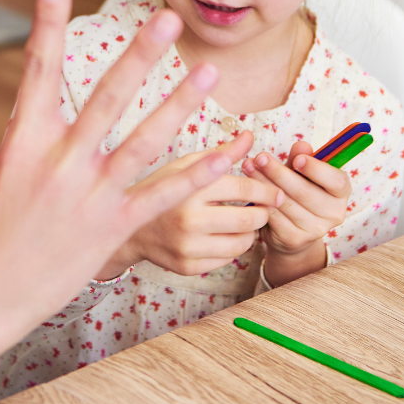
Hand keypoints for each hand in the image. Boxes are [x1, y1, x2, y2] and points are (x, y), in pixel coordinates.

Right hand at [0, 0, 250, 403]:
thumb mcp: (4, 167)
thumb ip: (32, 129)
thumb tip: (43, 91)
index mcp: (23, 139)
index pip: (38, 69)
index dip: (47, 22)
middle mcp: (58, 162)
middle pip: (105, 99)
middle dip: (138, 57)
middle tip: (166, 18)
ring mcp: (88, 195)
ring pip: (144, 142)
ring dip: (179, 106)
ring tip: (209, 76)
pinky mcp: (113, 227)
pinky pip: (164, 194)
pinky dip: (200, 172)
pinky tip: (228, 152)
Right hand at [95, 132, 283, 279]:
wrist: (127, 227)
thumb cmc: (160, 189)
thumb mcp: (185, 164)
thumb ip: (221, 153)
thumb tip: (250, 136)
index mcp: (189, 187)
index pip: (244, 189)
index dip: (266, 190)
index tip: (276, 192)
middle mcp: (188, 218)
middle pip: (249, 220)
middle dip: (262, 213)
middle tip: (261, 209)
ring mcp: (187, 246)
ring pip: (242, 244)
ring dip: (250, 233)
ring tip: (242, 223)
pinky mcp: (187, 267)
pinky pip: (227, 260)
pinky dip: (231, 248)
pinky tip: (222, 236)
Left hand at [243, 139, 351, 286]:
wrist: (292, 232)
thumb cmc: (299, 193)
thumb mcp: (302, 173)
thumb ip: (301, 159)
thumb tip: (302, 146)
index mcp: (340, 193)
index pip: (336, 181)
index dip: (317, 169)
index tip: (297, 159)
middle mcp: (334, 213)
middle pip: (305, 191)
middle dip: (278, 172)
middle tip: (260, 158)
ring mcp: (315, 230)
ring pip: (285, 202)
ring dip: (264, 183)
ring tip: (248, 167)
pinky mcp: (294, 239)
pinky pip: (274, 216)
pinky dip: (260, 201)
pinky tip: (249, 190)